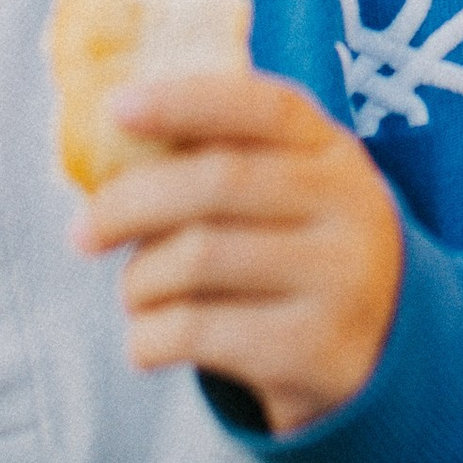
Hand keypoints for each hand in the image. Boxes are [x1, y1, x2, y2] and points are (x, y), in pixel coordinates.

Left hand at [72, 63, 405, 432]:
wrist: (379, 360)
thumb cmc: (298, 259)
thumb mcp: (291, 198)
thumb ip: (226, 162)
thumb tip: (107, 147)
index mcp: (335, 153)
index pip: (264, 106)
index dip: (186, 101)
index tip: (116, 110)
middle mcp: (351, 208)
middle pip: (218, 182)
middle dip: (129, 203)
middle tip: (84, 232)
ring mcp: (341, 281)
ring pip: (199, 258)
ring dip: (139, 279)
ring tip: (134, 294)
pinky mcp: (316, 350)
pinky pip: (199, 331)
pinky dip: (149, 337)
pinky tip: (149, 341)